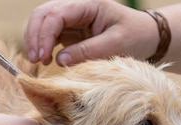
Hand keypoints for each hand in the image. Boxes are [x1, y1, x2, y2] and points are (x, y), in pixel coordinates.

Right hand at [24, 0, 157, 65]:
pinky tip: (46, 60)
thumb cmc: (135, 36)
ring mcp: (71, 19)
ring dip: (36, 40)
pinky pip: (49, 34)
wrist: (146, 36)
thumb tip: (59, 60)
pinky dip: (43, 46)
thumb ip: (88, 51)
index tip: (42, 56)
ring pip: (42, 23)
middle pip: (43, 14)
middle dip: (34, 36)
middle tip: (35, 60)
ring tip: (39, 62)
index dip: (44, 34)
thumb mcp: (116, 44)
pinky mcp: (70, 31)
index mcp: (88, 4)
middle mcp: (76, 8)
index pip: (56, 14)